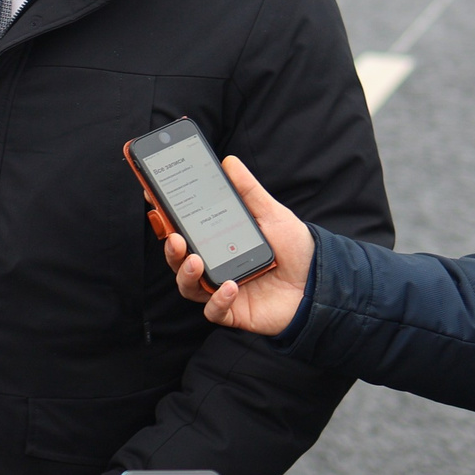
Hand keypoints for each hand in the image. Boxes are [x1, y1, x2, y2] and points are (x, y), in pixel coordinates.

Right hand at [161, 156, 313, 333]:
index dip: (165, 218)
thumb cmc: (293, 248)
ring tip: (196, 260)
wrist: (320, 282)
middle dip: (171, 249)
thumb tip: (228, 161)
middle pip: (179, 260)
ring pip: (188, 287)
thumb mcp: (271, 214)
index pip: (184, 230)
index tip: (153, 198)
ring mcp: (221, 290)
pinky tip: (230, 286)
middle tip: (175, 237)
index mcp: (217, 241)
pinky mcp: (234, 313)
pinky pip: (214, 312)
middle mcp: (214, 265)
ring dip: (186, 274)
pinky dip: (218, 300)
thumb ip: (249, 191)